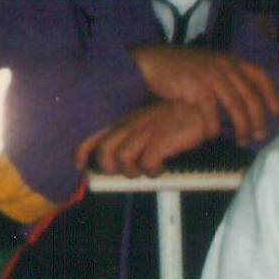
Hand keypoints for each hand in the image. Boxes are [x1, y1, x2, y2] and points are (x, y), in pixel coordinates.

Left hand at [80, 97, 220, 175]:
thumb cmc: (170, 116)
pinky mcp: (160, 140)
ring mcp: (143, 132)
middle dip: (110, 170)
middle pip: (104, 153)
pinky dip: (153, 171)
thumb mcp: (143, 119)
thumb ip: (127, 133)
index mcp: (121, 118)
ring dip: (133, 172)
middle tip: (126, 173)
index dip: (82, 154)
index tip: (81, 166)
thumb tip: (116, 158)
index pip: (92, 136)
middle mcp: (129, 124)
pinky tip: (162, 167)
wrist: (196, 105)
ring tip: (146, 170)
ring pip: (123, 160)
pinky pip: (147, 164)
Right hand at [132, 42, 278, 143]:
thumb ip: (226, 75)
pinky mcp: (197, 87)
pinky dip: (214, 128)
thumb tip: (243, 95)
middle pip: (251, 96)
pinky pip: (212, 113)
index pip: (260, 75)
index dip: (272, 94)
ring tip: (242, 140)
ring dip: (242, 127)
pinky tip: (213, 137)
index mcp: (230, 59)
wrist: (151, 62)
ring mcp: (211, 75)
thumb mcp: (208, 64)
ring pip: (236, 107)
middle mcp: (224, 65)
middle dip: (259, 119)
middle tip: (261, 136)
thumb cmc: (179, 68)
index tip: (278, 112)